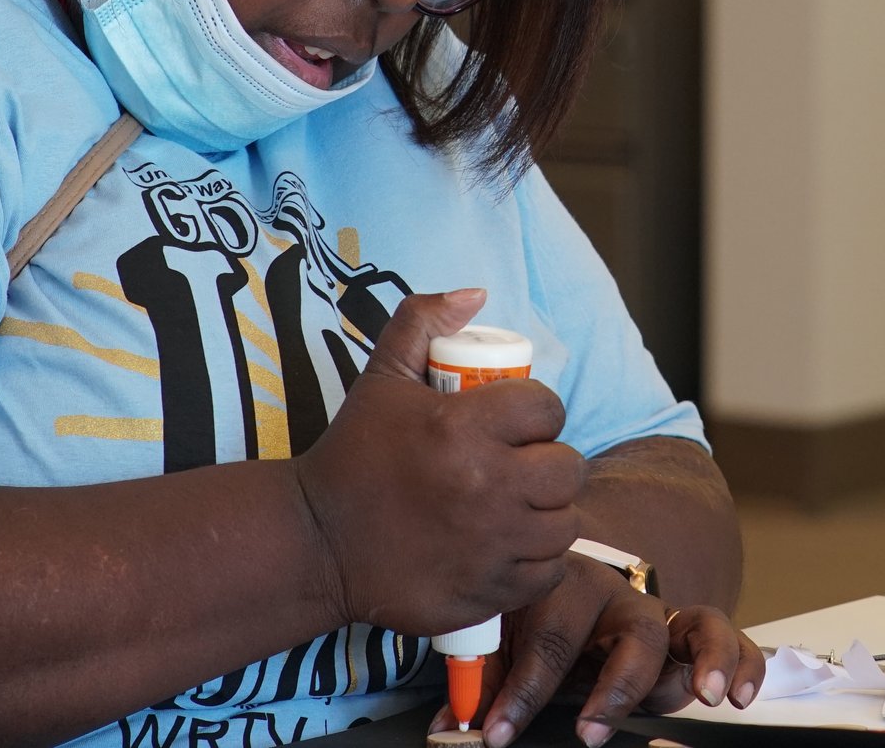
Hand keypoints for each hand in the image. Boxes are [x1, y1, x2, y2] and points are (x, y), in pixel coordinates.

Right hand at [290, 288, 587, 635]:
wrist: (316, 542)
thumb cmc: (354, 455)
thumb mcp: (381, 377)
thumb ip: (422, 321)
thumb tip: (478, 293)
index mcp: (464, 428)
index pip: (547, 408)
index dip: (538, 413)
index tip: (518, 425)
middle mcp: (486, 486)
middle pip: (568, 468)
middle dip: (551, 463)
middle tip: (524, 466)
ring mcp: (490, 545)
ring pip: (564, 522)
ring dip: (550, 512)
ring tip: (521, 506)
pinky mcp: (487, 591)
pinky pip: (547, 572)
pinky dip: (538, 560)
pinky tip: (512, 546)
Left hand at [459, 554, 764, 746]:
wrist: (566, 571)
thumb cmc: (531, 611)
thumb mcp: (502, 635)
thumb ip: (484, 680)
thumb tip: (450, 727)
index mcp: (566, 587)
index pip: (547, 643)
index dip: (521, 695)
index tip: (496, 734)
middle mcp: (621, 597)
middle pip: (632, 631)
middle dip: (614, 687)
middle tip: (591, 730)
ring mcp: (661, 614)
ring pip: (697, 623)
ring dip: (706, 659)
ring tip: (705, 695)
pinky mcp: (689, 634)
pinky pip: (729, 638)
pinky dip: (743, 663)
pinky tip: (741, 695)